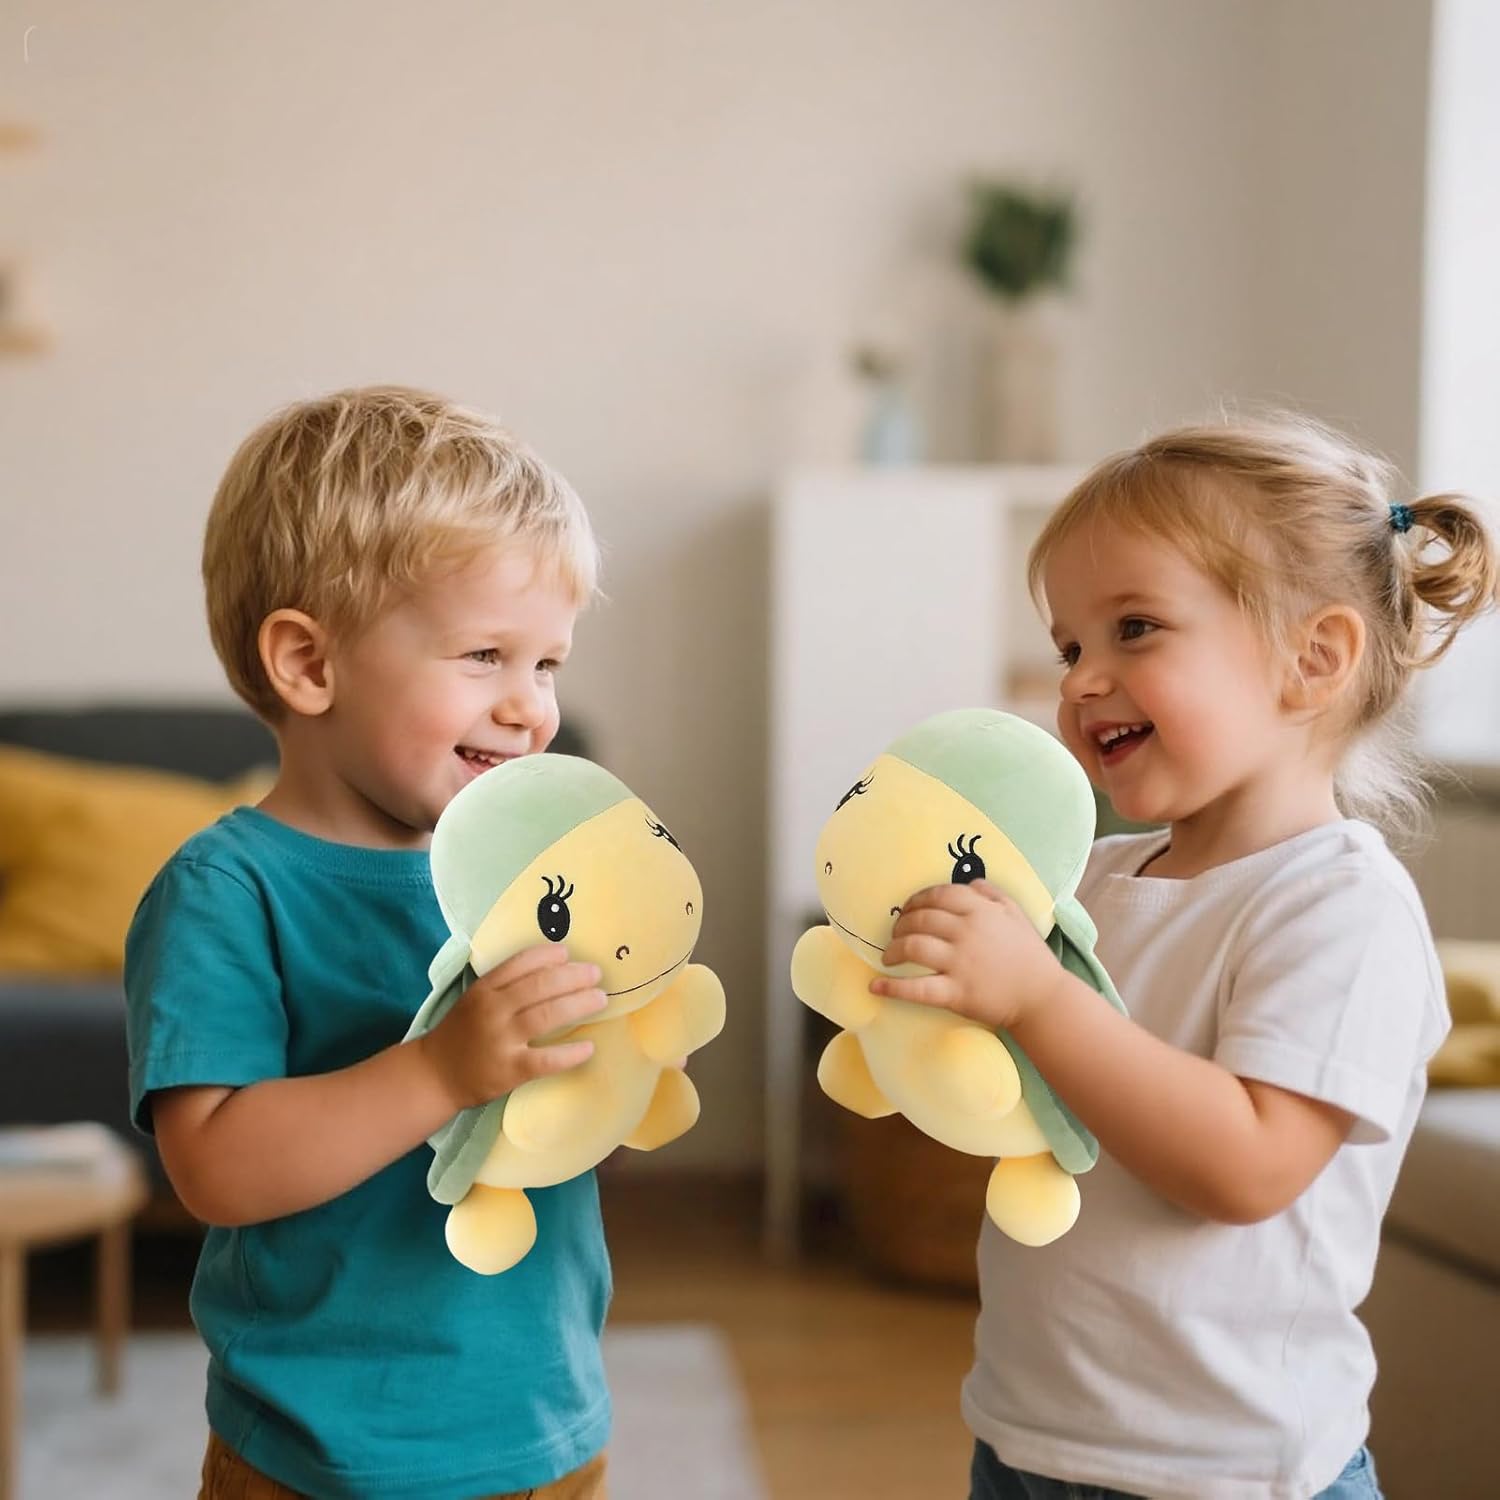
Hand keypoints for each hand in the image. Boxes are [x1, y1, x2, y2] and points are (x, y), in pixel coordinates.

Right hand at [417, 944, 605, 1111]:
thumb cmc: (462, 1033)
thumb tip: (553, 969)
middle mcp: (493, 1010)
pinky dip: (570, 1053)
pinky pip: (546, 1060)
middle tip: (596, 974)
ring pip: (547, 1015)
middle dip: (574, 976)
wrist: (435, 1075)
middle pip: (540, 986)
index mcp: (484, 989)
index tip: (568, 953)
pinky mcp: (510, 1070)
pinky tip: (589, 1047)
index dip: (548, 955)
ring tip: (600, 999)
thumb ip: (505, 985)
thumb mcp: (474, 999)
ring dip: (579, 1004)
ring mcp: (501, 1040)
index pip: (520, 963)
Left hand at [870, 880, 1064, 1029]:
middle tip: (895, 933)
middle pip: (920, 919)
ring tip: (887, 957)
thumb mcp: (1016, 913)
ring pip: (913, 947)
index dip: (915, 900)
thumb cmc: (1029, 954)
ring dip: (893, 950)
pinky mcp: (956, 993)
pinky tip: (875, 987)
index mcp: (980, 910)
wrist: (1043, 997)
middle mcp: (967, 932)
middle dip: (901, 924)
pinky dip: (892, 988)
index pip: (937, 896)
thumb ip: (991, 894)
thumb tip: (968, 884)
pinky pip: (917, 988)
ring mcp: (960, 963)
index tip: (907, 909)